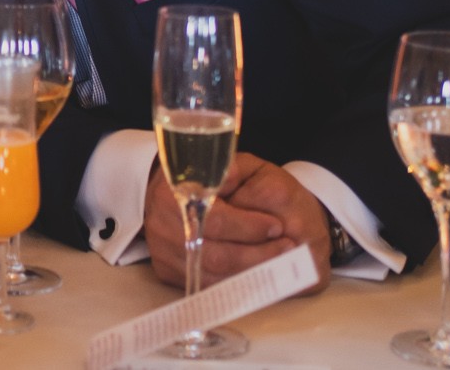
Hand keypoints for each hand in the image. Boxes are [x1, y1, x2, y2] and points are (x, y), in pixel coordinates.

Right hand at [144, 153, 331, 292]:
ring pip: (213, 276)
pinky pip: (207, 286)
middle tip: (288, 248)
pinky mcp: (166, 272)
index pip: (214, 219)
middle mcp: (161, 227)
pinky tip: (259, 273)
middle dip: (257, 255)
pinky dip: (236, 284)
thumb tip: (232, 178)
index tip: (276, 226)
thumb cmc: (201, 177)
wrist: (169, 193)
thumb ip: (228, 170)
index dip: (247, 226)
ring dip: (252, 273)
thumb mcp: (217, 163)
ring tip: (281, 262)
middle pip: (215, 255)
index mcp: (171, 194)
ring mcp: (162, 252)